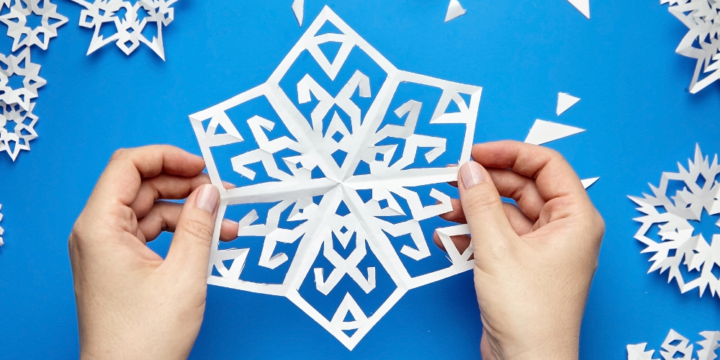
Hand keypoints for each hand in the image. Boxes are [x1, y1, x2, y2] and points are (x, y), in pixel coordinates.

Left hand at [68, 146, 237, 359]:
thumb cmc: (144, 338)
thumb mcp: (184, 275)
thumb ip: (199, 226)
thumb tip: (211, 192)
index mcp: (100, 226)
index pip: (128, 165)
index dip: (168, 157)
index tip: (203, 166)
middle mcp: (97, 232)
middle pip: (142, 186)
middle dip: (185, 186)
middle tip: (223, 194)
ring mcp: (106, 249)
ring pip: (150, 210)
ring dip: (189, 212)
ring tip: (226, 225)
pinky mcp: (119, 265)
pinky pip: (151, 234)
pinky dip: (181, 233)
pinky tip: (209, 241)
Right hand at [436, 141, 603, 359]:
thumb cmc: (530, 313)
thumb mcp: (498, 249)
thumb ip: (480, 204)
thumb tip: (468, 170)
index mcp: (575, 218)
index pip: (546, 165)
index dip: (510, 153)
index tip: (476, 152)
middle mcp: (563, 229)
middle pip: (523, 186)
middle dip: (486, 182)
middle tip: (453, 178)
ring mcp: (542, 248)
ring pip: (507, 211)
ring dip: (475, 208)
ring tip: (445, 208)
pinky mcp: (523, 265)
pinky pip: (498, 235)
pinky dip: (475, 232)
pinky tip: (449, 235)